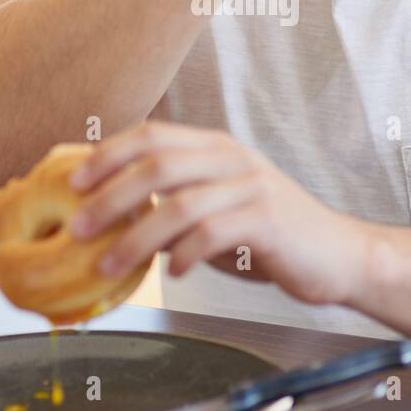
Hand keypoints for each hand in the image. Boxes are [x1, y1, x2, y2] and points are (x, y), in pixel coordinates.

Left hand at [67, 121, 365, 307]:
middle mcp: (231, 159)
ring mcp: (252, 186)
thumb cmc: (269, 237)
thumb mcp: (215, 212)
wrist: (338, 255)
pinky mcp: (268, 220)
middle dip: (109, 197)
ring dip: (136, 238)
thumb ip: (171, 208)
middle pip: (157, 165)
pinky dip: (185, 255)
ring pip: (179, 204)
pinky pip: (214, 233)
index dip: (107, 155)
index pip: (151, 136)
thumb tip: (110, 220)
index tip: (72, 183)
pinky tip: (175, 274)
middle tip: (77, 229)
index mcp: (215, 148)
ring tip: (109, 267)